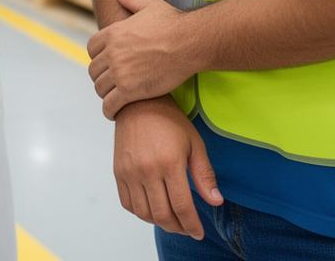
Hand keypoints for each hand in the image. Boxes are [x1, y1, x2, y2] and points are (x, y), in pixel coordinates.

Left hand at [87, 0, 196, 118]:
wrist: (189, 43)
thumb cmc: (172, 22)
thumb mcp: (149, 5)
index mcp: (113, 32)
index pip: (91, 48)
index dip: (97, 56)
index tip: (105, 62)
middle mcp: (112, 52)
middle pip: (94, 70)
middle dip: (101, 76)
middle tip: (111, 82)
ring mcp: (119, 72)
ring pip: (99, 88)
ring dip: (105, 93)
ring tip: (113, 97)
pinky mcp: (129, 91)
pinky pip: (109, 105)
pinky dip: (109, 110)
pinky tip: (114, 111)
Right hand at [113, 97, 221, 239]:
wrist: (137, 102)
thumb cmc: (169, 119)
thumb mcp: (194, 142)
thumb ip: (204, 174)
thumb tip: (216, 202)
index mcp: (170, 162)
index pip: (182, 206)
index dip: (192, 225)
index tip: (198, 232)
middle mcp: (147, 170)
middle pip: (162, 215)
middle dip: (178, 227)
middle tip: (186, 227)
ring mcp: (130, 172)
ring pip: (144, 213)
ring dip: (159, 222)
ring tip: (171, 219)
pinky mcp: (118, 172)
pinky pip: (128, 204)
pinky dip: (141, 213)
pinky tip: (152, 208)